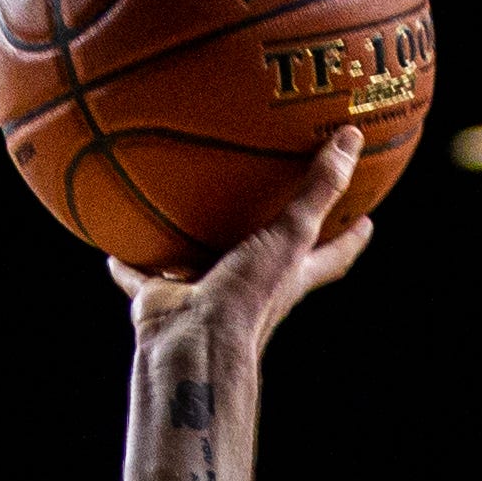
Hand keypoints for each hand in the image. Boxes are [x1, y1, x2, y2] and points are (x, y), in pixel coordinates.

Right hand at [111, 130, 374, 350]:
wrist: (194, 342)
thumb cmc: (251, 294)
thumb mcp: (292, 235)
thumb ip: (320, 188)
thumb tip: (352, 138)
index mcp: (288, 276)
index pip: (331, 256)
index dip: (350, 239)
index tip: (366, 220)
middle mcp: (250, 285)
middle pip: (268, 256)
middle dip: (271, 234)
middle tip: (273, 199)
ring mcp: (206, 292)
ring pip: (201, 261)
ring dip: (193, 242)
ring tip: (186, 209)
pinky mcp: (165, 299)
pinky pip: (142, 274)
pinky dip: (130, 262)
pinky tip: (115, 240)